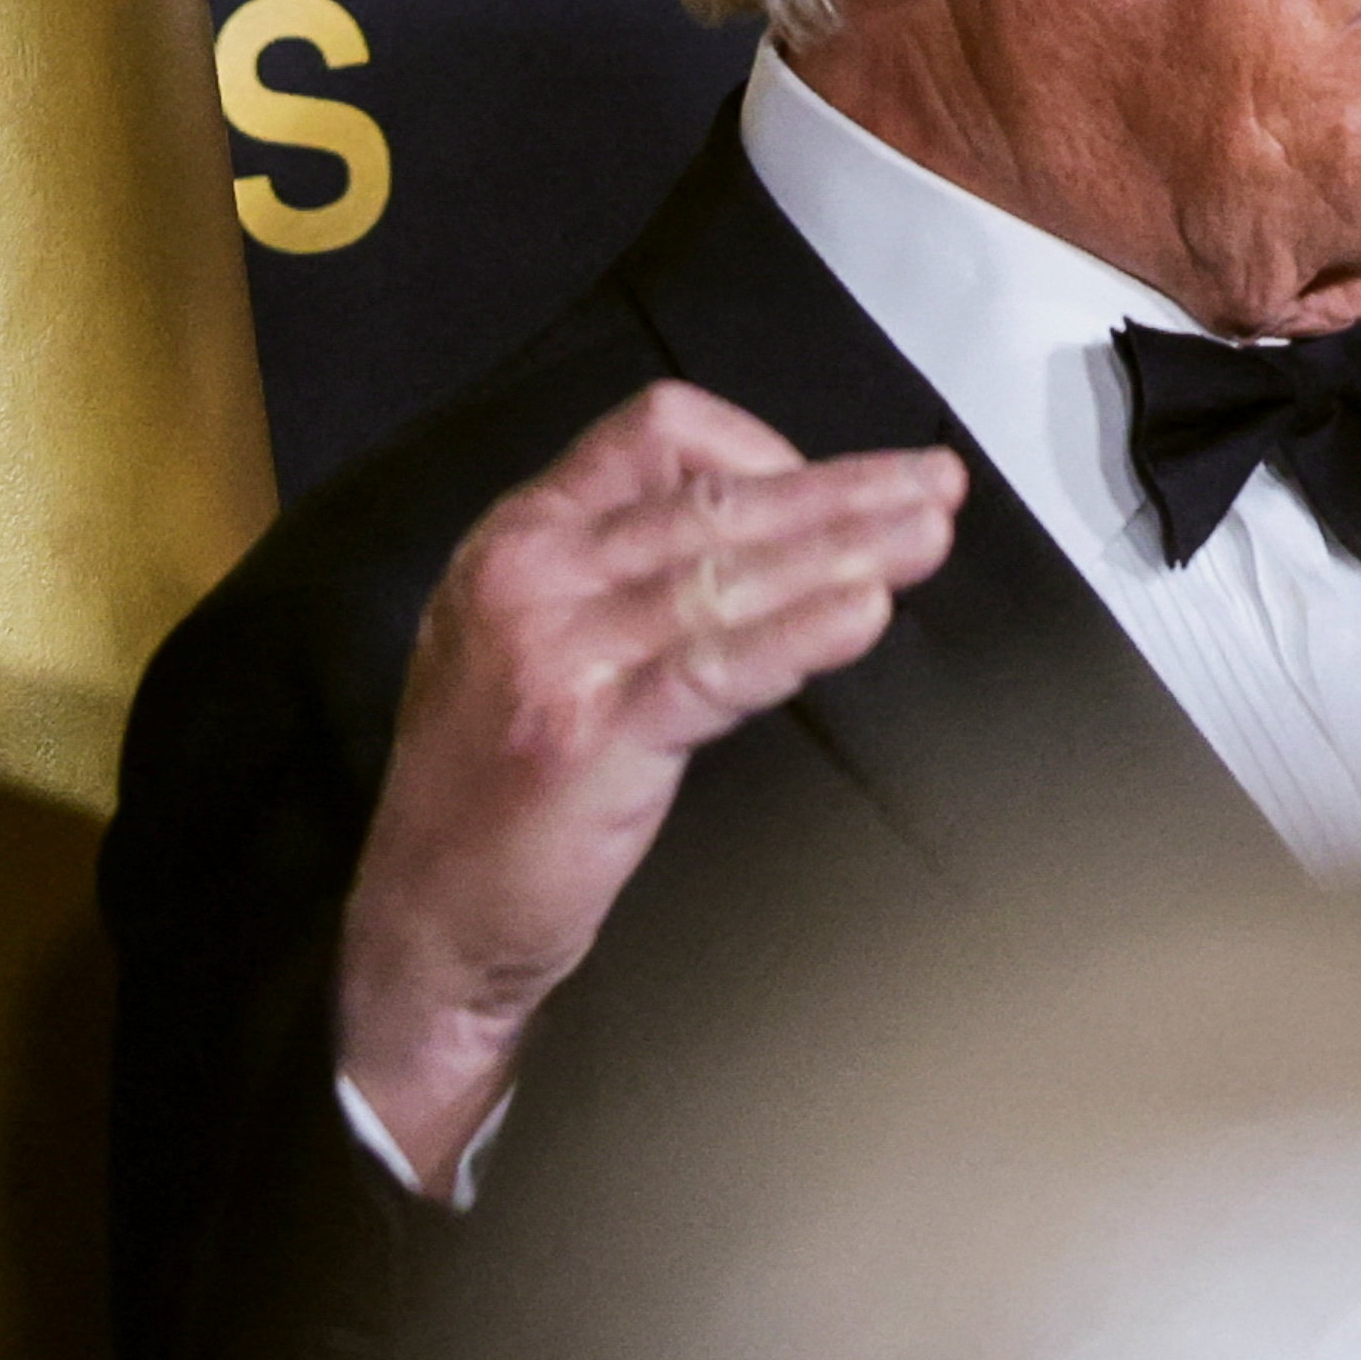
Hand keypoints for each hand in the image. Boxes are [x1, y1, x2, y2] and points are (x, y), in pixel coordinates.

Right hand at [336, 380, 963, 1189]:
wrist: (425, 926)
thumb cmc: (496, 789)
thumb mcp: (540, 642)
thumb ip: (630, 579)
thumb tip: (777, 536)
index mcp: (522, 537)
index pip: (656, 433)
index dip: (764, 444)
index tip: (839, 486)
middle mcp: (532, 574)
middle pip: (716, 499)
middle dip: (843, 491)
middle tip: (935, 486)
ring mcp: (553, 652)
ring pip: (728, 573)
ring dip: (846, 550)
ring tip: (927, 540)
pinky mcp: (585, 737)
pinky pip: (715, 664)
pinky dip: (799, 633)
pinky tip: (867, 614)